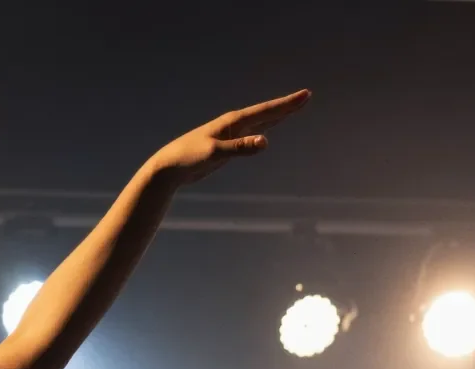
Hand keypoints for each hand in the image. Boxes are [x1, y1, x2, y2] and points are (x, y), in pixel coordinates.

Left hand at [146, 91, 309, 186]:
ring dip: (276, 117)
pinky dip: (262, 131)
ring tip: (292, 109)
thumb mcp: (214, 153)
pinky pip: (250, 136)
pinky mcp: (226, 147)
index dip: (286, 105)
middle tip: (305, 97)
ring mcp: (230, 136)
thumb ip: (240, 148)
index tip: (305, 95)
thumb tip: (265, 142)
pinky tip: (265, 133)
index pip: (266, 111)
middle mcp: (233, 125)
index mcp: (233, 122)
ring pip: (259, 123)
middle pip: (266, 113)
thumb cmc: (188, 158)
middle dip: (286, 106)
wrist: (169, 167)